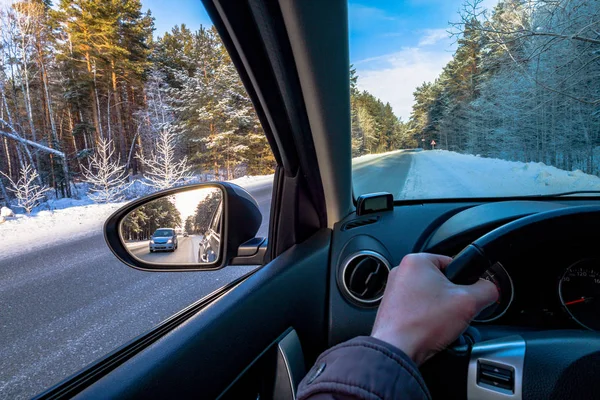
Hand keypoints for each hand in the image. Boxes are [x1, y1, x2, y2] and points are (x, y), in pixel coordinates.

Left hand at [371, 253, 497, 364]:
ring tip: (440, 322)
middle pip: (441, 280)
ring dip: (440, 309)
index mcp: (416, 261)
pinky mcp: (392, 307)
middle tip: (455, 312)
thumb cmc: (422, 324)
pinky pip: (418, 308)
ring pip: (430, 296)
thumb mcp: (468, 303)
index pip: (452, 261)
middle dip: (452, 298)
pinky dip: (427, 317)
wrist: (397, 349)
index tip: (468, 294)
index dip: (465, 280)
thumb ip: (487, 290)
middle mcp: (402, 272)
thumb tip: (490, 289)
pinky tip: (430, 328)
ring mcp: (394, 290)